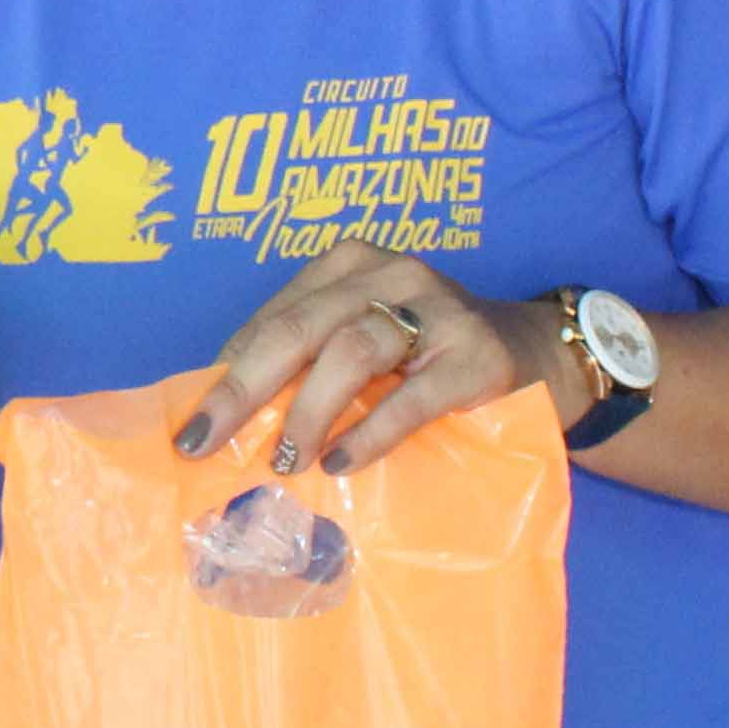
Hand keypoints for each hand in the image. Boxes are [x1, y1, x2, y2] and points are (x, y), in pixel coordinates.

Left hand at [174, 248, 565, 477]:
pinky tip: (341, 463)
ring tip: (284, 461)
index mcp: (347, 264)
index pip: (273, 318)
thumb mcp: (364, 343)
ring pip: (351, 352)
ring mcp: (437, 310)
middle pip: (299, 329)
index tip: (193, 425)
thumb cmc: (427, 357)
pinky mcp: (476, 356)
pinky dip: (369, 432)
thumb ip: (307, 363)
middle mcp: (389, 273)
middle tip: (206, 443)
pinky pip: (411, 396)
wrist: (535, 356)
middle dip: (243, 390)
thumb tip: (226, 418)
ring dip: (308, 412)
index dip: (226, 372)